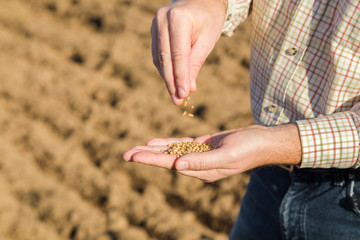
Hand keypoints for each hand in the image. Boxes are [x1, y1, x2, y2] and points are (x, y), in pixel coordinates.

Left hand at [123, 124, 301, 181]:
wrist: (262, 141)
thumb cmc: (248, 149)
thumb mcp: (226, 155)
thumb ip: (202, 162)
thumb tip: (177, 166)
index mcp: (201, 171)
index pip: (170, 165)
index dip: (151, 160)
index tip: (133, 157)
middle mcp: (197, 165)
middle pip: (166, 160)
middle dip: (145, 157)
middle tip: (124, 154)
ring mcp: (199, 155)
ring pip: (170, 153)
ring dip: (152, 151)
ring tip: (133, 150)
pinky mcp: (202, 145)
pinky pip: (180, 145)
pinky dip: (167, 144)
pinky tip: (154, 143)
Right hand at [151, 0, 226, 104]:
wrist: (201, 0)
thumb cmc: (209, 19)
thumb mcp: (208, 40)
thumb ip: (196, 63)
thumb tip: (188, 89)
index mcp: (178, 19)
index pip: (178, 54)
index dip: (180, 76)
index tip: (184, 95)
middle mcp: (162, 20)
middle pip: (165, 58)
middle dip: (171, 82)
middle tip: (177, 101)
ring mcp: (154, 25)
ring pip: (159, 58)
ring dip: (167, 78)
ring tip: (175, 96)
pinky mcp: (153, 31)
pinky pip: (157, 55)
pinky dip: (164, 69)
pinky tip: (171, 82)